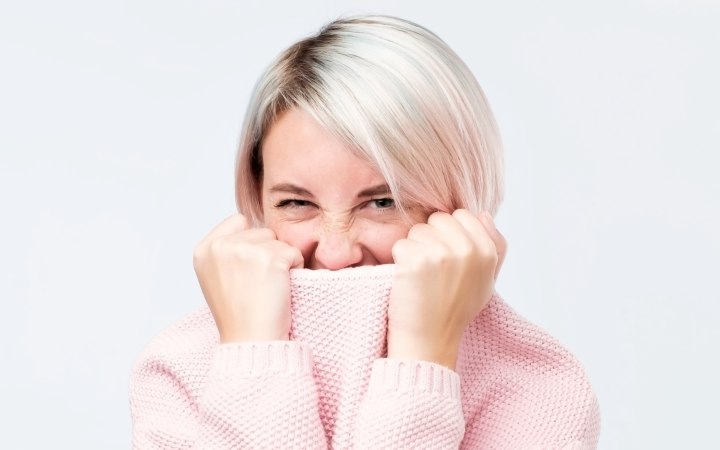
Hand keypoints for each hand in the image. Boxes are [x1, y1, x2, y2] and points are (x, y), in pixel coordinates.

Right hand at [192, 214, 303, 341]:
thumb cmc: (238, 314)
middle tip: (258, 284)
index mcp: (205, 249)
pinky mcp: (271, 258)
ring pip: (278, 241)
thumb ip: (226, 250)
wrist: (250, 341)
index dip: (251, 242)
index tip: (248, 270)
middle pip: (261, 231)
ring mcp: (245, 250)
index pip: (238, 221)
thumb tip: (248, 224)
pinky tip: (280, 289)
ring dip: (281, 261)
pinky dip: (295, 269)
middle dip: (266, 252)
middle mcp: (221, 246)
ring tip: (268, 287)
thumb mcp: (216, 277)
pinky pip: (294, 252)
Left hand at [387, 210, 505, 369]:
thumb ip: (493, 246)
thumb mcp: (486, 280)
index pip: (462, 215)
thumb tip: (483, 214)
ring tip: (421, 278)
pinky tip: (408, 282)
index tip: (447, 260)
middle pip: (437, 219)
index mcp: (487, 251)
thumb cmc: (455, 310)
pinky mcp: (415, 261)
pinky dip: (398, 262)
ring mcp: (441, 254)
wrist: (430, 342)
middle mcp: (468, 250)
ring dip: (414, 250)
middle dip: (430, 239)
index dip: (449, 234)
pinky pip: (400, 245)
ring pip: (417, 231)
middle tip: (432, 271)